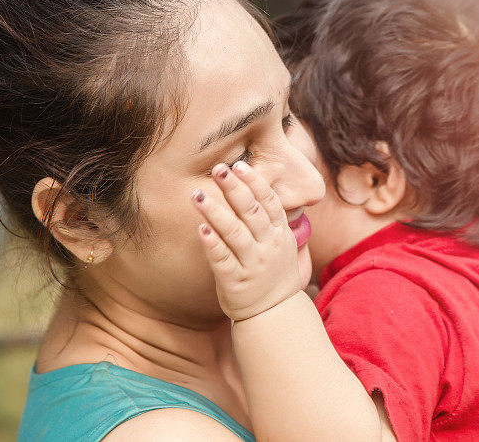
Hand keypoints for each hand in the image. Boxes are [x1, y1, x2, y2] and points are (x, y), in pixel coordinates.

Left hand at [191, 161, 301, 320]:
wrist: (274, 312)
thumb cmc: (272, 270)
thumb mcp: (281, 241)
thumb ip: (268, 216)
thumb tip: (251, 182)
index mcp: (279, 233)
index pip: (269, 202)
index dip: (255, 182)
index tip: (239, 165)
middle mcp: (268, 246)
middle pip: (251, 212)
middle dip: (235, 189)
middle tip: (218, 169)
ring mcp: (253, 264)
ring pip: (234, 233)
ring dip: (216, 213)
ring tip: (198, 195)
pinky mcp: (235, 282)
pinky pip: (223, 260)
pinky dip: (213, 244)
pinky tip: (201, 230)